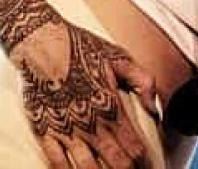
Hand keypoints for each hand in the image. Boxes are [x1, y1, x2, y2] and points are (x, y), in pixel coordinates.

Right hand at [7, 15, 160, 167]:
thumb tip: (155, 107)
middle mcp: (90, 125)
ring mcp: (67, 131)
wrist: (41, 42)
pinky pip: (57, 163)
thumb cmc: (79, 46)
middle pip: (116, 164)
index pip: (134, 149)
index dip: (145, 163)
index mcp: (110, 108)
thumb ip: (143, 81)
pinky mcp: (45, 131)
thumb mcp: (118, 56)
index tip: (149, 167)